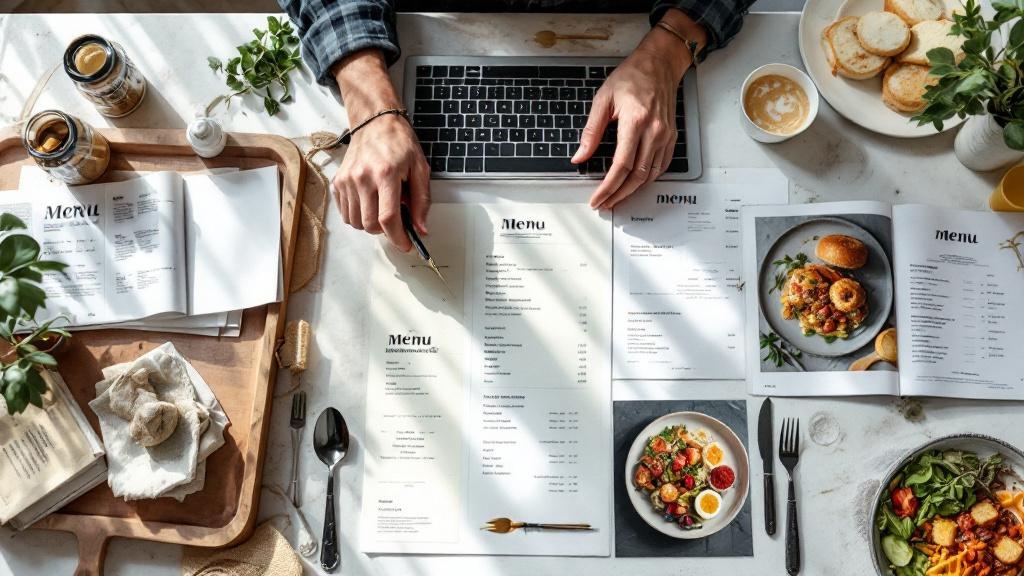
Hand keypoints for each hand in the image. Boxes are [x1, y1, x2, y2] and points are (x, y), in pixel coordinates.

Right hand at [332, 115, 429, 251]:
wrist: (375, 123)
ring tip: (381, 207)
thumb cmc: (399, 143)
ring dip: (371, 223)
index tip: (406, 244)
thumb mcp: (420, 168)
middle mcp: (362, 178)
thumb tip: (420, 228)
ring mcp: (347, 180)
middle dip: (386, 231)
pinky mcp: (338, 182)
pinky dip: (358, 215)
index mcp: (385, 174)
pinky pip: (345, 213)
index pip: (388, 218)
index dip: (398, 238)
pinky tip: (369, 202)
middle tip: (396, 220)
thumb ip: (422, 201)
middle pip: (370, 224)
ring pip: (356, 222)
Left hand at [572, 11, 704, 209]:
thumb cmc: (632, 77)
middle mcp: (653, 131)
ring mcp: (665, 135)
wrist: (659, 64)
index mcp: (635, 121)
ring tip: (617, 197)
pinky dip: (648, 179)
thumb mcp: (603, 100)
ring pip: (650, 175)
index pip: (621, 165)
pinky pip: (661, 166)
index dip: (608, 187)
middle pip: (637, 176)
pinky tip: (636, 184)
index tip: (597, 197)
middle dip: (619, 194)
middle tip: (605, 203)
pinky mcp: (671, 137)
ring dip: (633, 191)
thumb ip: (591, 131)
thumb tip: (580, 156)